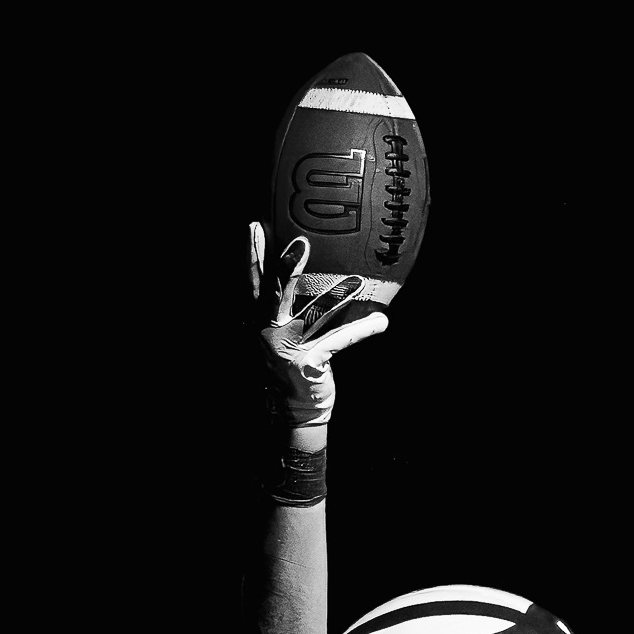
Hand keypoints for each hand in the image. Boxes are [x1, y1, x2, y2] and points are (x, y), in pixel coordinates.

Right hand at [250, 226, 387, 426]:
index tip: (256, 225)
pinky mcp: (308, 364)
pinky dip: (361, 330)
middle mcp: (267, 330)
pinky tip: (381, 321)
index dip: (252, 255)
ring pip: (314, 316)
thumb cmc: (288, 362)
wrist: (290, 408)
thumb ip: (281, 305)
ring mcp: (286, 348)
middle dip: (286, 267)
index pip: (253, 282)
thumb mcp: (277, 333)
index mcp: (258, 319)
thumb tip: (299, 268)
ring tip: (356, 280)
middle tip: (300, 242)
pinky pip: (339, 341)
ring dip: (336, 296)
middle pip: (274, 294)